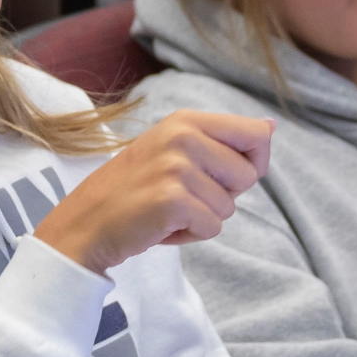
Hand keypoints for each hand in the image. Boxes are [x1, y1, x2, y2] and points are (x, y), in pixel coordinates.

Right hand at [34, 111, 272, 274]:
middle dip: (222, 195)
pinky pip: (212, 228)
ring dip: (202, 218)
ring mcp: (176, 168)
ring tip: (166, 211)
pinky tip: (161, 226)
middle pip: (248, 175)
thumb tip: (271, 126)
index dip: (252, 162)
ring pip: (229, 206)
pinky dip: (190, 236)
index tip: (222, 175)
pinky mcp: (173, 201)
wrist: (85, 224)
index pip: (256, 134)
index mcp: (185, 120)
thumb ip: (221, 138)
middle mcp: (182, 137)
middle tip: (180, 195)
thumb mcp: (172, 149)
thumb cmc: (133, 190)